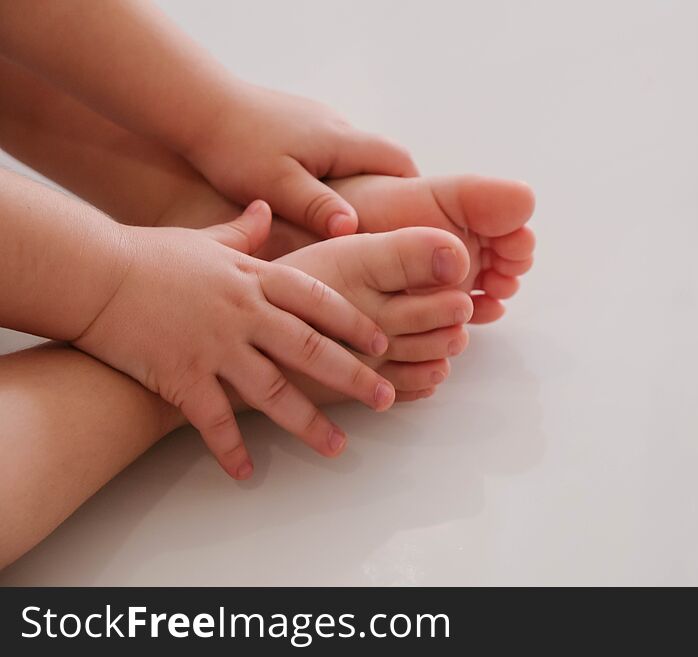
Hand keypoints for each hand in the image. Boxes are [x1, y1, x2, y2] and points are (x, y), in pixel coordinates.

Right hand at [73, 201, 395, 479]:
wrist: (93, 274)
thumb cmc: (150, 255)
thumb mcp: (206, 238)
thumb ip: (244, 232)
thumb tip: (265, 209)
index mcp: (254, 279)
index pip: (318, 301)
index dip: (354, 323)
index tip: (382, 343)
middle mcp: (243, 313)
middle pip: (309, 348)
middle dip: (353, 376)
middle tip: (385, 398)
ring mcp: (214, 346)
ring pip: (273, 390)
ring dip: (308, 421)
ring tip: (337, 446)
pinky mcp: (182, 376)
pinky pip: (212, 421)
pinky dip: (230, 448)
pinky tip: (247, 472)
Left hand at [184, 82, 417, 237]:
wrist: (195, 105)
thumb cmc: (233, 147)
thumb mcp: (276, 185)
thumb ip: (317, 207)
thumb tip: (354, 229)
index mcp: (340, 140)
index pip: (399, 161)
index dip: (414, 191)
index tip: (414, 222)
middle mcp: (334, 125)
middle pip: (381, 156)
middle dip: (389, 190)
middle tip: (385, 227)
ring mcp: (314, 121)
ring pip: (353, 154)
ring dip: (359, 182)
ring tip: (348, 219)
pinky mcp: (293, 123)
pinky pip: (328, 150)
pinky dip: (333, 174)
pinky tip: (311, 197)